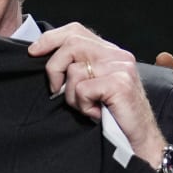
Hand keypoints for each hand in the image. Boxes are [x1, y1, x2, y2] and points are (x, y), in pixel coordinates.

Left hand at [27, 23, 166, 167]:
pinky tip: (96, 113)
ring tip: (88, 107)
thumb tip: (44, 56)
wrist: (139, 141)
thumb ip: (78, 68)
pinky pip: (83, 89)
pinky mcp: (120, 83)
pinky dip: (83, 106)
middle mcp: (117, 55)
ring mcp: (120, 67)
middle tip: (56, 90)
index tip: (33, 51)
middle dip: (54, 68)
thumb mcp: (92, 88)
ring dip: (73, 96)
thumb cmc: (113, 117)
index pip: (76, 31)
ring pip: (75, 70)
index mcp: (110, 52)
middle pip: (72, 44)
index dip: (51, 38)